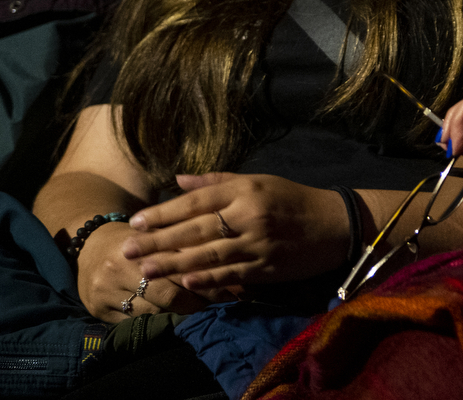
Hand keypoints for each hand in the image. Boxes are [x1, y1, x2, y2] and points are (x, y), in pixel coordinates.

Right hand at [77, 221, 213, 322]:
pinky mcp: (99, 310)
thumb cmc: (135, 238)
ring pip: (153, 312)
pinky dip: (156, 322)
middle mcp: (121, 269)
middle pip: (169, 294)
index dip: (209, 279)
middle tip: (223, 302)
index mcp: (139, 246)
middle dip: (199, 300)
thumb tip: (226, 259)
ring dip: (180, 313)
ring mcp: (107, 292)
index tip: (233, 287)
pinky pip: (133, 323)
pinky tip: (172, 320)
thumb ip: (185, 243)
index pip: (181, 267)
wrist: (90, 245)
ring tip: (203, 311)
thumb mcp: (157, 232)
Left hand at [121, 173, 348, 290]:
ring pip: (209, 256)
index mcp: (247, 191)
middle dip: (159, 241)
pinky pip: (230, 274)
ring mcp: (258, 244)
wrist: (335, 224)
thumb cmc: (293, 199)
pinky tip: (184, 282)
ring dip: (174, 264)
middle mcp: (250, 216)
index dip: (165, 212)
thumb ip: (217, 182)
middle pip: (196, 230)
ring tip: (145, 270)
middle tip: (127, 249)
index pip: (197, 202)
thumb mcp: (259, 181)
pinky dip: (206, 279)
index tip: (137, 221)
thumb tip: (177, 181)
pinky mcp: (267, 267)